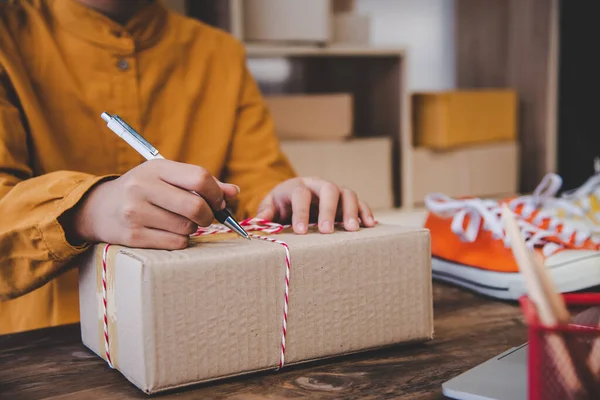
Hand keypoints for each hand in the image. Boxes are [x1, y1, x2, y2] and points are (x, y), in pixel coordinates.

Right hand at [67, 159, 238, 248]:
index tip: (219, 202)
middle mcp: (142, 188)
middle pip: (196, 207)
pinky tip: (168, 232)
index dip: (217, 193)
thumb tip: (234, 194)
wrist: (99, 208)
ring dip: (192, 228)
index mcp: (156, 168)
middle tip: (205, 216)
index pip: (199, 178)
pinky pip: (175, 243)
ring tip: (178, 221)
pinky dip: (180, 240)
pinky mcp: (133, 236)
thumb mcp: (167, 177)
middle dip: (208, 215)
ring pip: (187, 228)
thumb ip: (202, 183)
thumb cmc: (144, 190)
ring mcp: (135, 213)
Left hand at [255, 177, 374, 233]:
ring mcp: (335, 191)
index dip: (300, 212)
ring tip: (351, 230)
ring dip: (351, 211)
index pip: (300, 194)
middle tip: (326, 231)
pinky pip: (360, 202)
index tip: (299, 231)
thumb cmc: (281, 204)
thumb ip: (266, 212)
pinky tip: (370, 225)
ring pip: (347, 193)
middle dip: (328, 210)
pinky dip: (365, 212)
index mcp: (297, 186)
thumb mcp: (270, 206)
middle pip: (328, 189)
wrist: (295, 196)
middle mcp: (318, 185)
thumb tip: (261, 220)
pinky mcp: (347, 201)